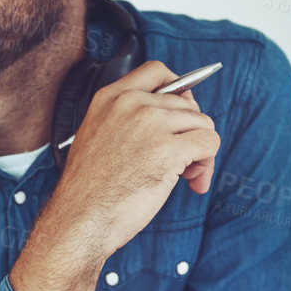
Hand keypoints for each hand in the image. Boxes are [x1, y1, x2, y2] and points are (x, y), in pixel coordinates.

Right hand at [49, 59, 221, 260]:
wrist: (80, 219)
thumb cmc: (89, 191)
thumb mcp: (98, 138)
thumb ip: (128, 121)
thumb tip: (176, 122)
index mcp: (110, 98)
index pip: (157, 71)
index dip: (180, 91)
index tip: (184, 115)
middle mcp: (131, 104)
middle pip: (187, 104)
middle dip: (191, 133)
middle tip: (183, 162)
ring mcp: (150, 124)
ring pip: (203, 123)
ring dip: (201, 152)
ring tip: (186, 176)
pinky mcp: (167, 149)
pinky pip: (209, 143)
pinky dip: (208, 164)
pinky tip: (193, 182)